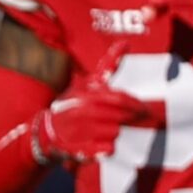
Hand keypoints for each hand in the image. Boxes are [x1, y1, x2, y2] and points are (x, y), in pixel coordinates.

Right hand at [29, 64, 158, 164]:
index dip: (137, 105)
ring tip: (101, 128)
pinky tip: (96, 142)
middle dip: (128, 118)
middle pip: (121, 116)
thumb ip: (109, 65)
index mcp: (88, 95)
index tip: (146, 110)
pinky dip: (107, 147)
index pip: (121, 99)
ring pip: (116, 132)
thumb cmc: (73, 104)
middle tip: (130, 120)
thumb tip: (125, 42)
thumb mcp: (88, 83)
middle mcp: (85, 112)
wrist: (47, 131)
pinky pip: (109, 148)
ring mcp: (83, 131)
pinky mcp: (83, 150)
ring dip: (113, 131)